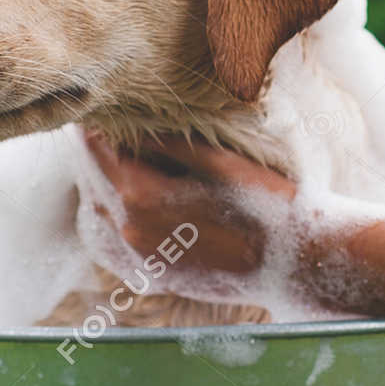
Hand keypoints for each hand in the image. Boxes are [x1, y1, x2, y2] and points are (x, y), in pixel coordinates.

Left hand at [83, 129, 297, 275]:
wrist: (295, 264)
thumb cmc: (265, 202)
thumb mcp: (216, 158)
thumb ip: (164, 142)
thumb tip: (123, 124)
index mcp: (141, 197)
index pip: (97, 151)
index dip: (92, 126)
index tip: (88, 108)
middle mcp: (131, 233)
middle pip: (92, 182)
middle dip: (92, 153)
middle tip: (90, 126)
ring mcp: (141, 261)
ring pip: (99, 214)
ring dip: (97, 184)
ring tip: (104, 158)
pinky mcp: (154, 277)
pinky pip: (112, 246)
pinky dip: (107, 220)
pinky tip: (115, 203)